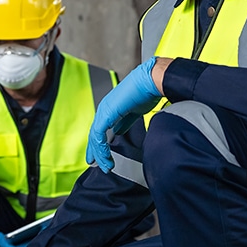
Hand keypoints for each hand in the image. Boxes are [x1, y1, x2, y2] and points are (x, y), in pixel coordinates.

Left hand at [86, 57, 161, 173]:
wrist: (151, 81)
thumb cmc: (146, 92)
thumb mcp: (134, 112)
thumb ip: (124, 122)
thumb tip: (118, 131)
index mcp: (110, 108)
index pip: (99, 130)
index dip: (99, 145)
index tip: (102, 158)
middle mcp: (104, 109)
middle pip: (95, 135)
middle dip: (96, 152)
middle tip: (99, 165)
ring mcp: (104, 110)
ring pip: (95, 136)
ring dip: (100, 153)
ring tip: (105, 165)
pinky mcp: (107, 113)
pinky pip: (99, 134)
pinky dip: (101, 147)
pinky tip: (105, 156)